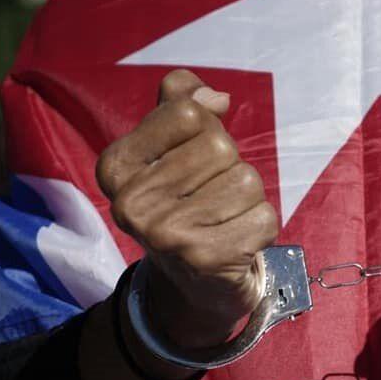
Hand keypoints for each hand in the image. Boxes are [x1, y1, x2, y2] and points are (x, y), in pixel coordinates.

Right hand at [96, 70, 278, 346]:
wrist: (194, 281)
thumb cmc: (186, 195)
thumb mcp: (171, 142)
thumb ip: (183, 101)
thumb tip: (217, 98)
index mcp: (116, 166)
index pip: (187, 112)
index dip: (205, 128)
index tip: (191, 159)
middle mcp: (132, 203)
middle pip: (220, 147)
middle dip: (228, 165)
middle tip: (210, 194)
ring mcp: (166, 235)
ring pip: (246, 180)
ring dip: (248, 196)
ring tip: (222, 217)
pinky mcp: (206, 260)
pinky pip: (264, 216)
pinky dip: (260, 225)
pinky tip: (236, 240)